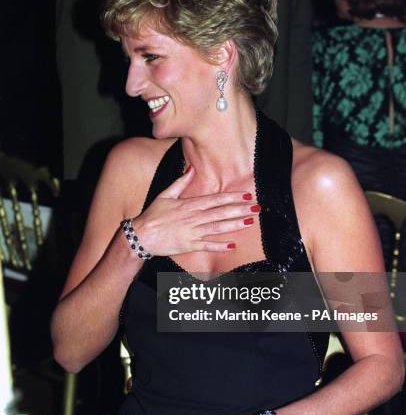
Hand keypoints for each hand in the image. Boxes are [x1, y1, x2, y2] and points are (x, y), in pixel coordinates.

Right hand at [132, 167, 257, 255]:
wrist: (140, 236)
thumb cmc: (152, 215)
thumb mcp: (165, 195)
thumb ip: (180, 182)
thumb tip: (191, 168)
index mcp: (190, 205)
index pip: (216, 200)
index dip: (232, 197)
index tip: (247, 195)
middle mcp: (194, 218)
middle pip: (221, 213)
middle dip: (240, 210)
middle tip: (257, 207)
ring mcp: (192, 233)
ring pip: (217, 228)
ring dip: (235, 225)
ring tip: (250, 222)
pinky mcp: (189, 246)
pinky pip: (207, 246)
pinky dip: (219, 246)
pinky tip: (232, 245)